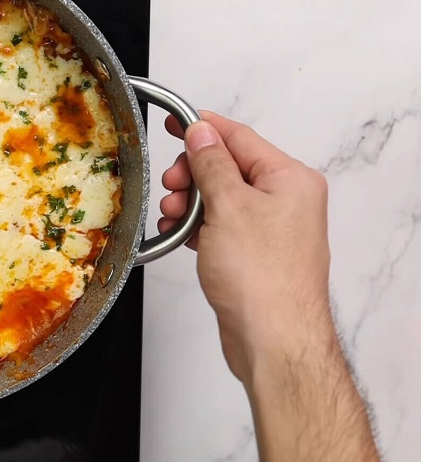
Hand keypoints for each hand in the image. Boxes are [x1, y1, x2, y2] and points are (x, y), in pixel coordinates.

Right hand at [157, 112, 331, 382]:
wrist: (273, 339)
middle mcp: (286, 201)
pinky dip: (196, 227)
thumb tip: (201, 132)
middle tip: (171, 188)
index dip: (202, 128)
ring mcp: (271, 229)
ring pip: (220, 199)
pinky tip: (178, 236)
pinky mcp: (255, 254)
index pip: (239, 138)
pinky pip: (220, 226)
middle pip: (228, 168)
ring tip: (171, 219)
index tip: (172, 121)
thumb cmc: (262, 278)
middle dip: (192, 176)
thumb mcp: (228, 206)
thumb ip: (212, 164)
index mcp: (289, 179)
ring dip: (189, 204)